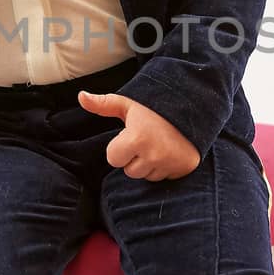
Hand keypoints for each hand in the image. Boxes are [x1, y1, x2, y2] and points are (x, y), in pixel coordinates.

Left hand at [77, 90, 200, 179]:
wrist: (192, 106)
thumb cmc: (154, 107)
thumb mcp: (129, 104)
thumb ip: (103, 104)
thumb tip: (81, 96)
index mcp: (136, 138)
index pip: (113, 158)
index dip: (119, 147)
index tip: (130, 134)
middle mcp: (153, 154)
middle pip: (129, 171)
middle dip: (133, 158)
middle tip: (145, 140)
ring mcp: (169, 163)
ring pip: (146, 176)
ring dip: (148, 164)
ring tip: (157, 145)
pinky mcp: (183, 168)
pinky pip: (163, 178)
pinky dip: (164, 168)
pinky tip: (168, 151)